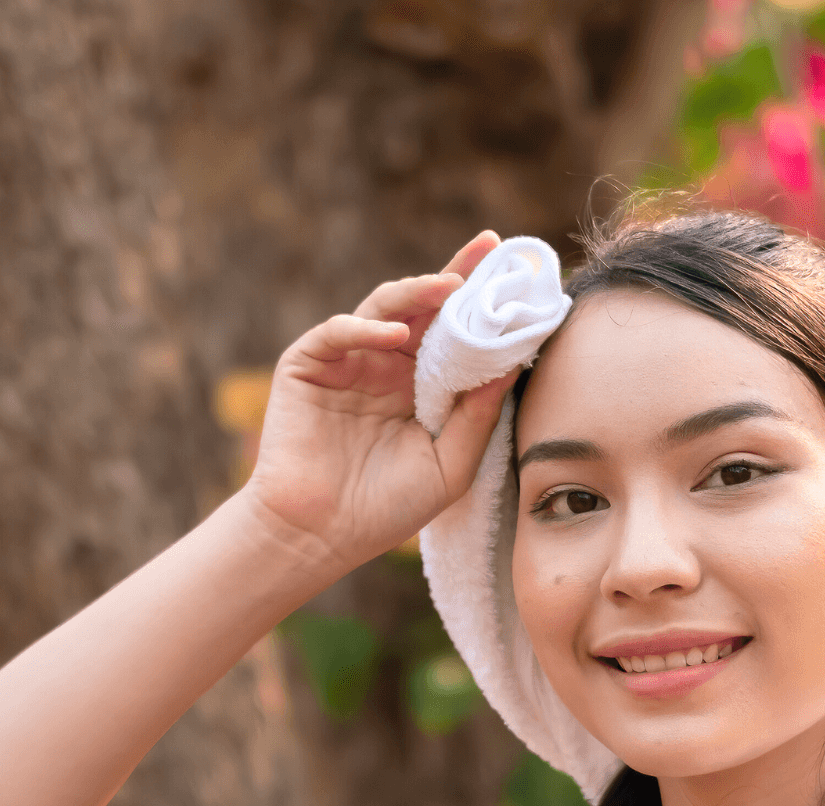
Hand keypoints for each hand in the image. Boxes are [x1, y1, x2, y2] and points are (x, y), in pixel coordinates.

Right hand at [244, 230, 518, 574]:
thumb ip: (479, 417)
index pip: (456, 336)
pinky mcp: (307, 365)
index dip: (482, 306)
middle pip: (425, 309)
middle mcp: (386, 368)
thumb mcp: (449, 465)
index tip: (517, 275)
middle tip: (489, 249)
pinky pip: (338, 332)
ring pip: (384, 308)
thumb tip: (514, 365)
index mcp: (421, 389)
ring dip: (416, 292)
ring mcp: (347, 363)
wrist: (319, 536)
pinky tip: (395, 335)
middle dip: (455, 277)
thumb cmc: (385, 509)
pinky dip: (365, 327)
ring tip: (450, 287)